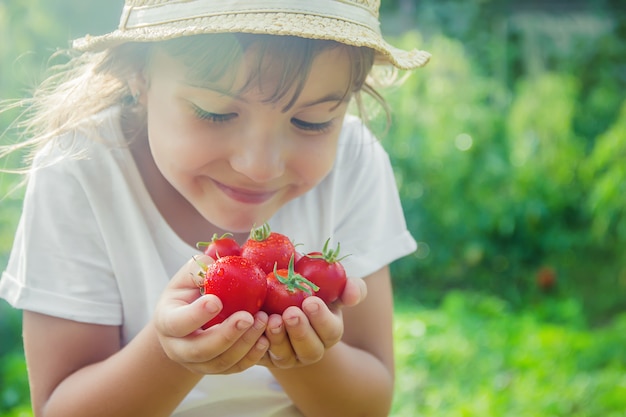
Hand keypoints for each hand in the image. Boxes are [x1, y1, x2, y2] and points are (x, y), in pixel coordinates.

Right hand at [153, 255, 269, 374]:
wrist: (191, 319)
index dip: (196, 315)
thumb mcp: (188, 277)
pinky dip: (252, 356)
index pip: (178, 323)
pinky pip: (235, 368)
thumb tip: (214, 266)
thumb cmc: (190, 292)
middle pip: (200, 350)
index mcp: (167, 321)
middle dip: (226, 335)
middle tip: (248, 317)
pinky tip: (265, 340)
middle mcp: (178, 348)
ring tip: (263, 321)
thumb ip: (198, 271)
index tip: (217, 302)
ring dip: (244, 344)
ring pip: (221, 362)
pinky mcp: (217, 369)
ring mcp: (197, 363)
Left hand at [260, 276, 366, 368]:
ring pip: (285, 356)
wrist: (275, 296)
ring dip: (279, 339)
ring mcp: (286, 357)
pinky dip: (257, 343)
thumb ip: (348, 286)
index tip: (310, 301)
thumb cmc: (307, 287)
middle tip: (290, 313)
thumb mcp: (328, 284)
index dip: (322, 318)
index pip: (331, 330)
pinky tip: (253, 326)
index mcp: (329, 331)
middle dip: (301, 332)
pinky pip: (260, 356)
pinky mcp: (263, 358)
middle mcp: (310, 349)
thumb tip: (353, 294)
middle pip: (310, 349)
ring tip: (271, 319)